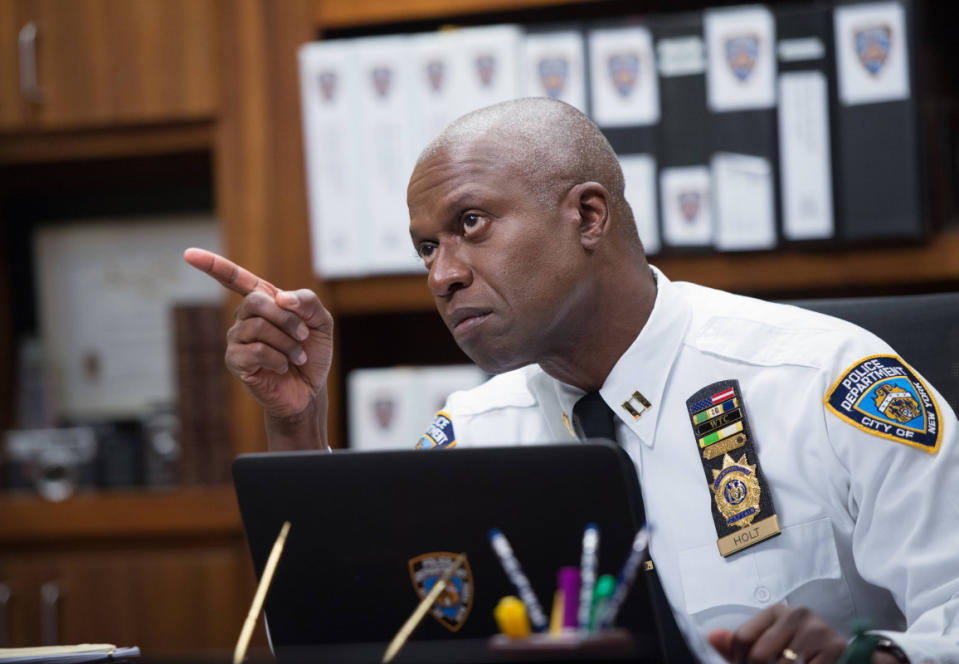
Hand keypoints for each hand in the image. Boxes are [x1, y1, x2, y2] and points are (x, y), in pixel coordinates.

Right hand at [184, 248, 332, 448]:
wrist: (309, 389)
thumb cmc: (312, 353)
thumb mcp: (320, 322)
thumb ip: (308, 301)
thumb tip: (281, 298)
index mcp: (264, 301)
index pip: (235, 278)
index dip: (213, 265)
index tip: (188, 253)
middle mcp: (245, 317)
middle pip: (256, 301)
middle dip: (286, 319)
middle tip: (303, 335)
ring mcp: (237, 339)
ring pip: (257, 327)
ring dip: (287, 343)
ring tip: (296, 356)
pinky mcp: (235, 361)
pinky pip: (255, 351)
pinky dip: (278, 359)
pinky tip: (282, 367)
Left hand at [708, 605, 847, 663]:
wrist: (846, 656)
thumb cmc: (800, 649)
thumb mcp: (769, 644)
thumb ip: (738, 645)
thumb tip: (710, 637)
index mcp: (775, 611)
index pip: (742, 638)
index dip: (739, 659)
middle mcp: (795, 614)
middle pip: (759, 654)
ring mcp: (816, 629)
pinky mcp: (834, 646)